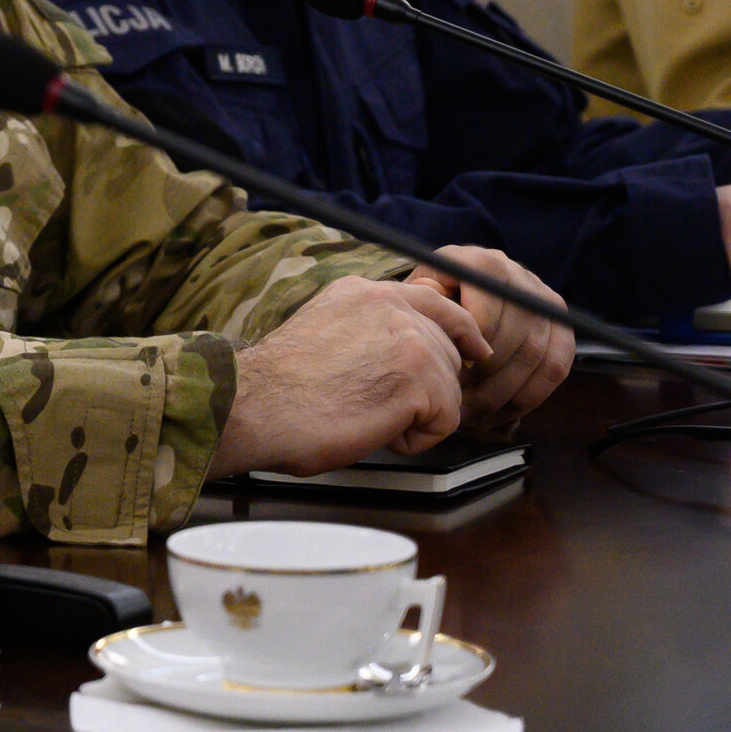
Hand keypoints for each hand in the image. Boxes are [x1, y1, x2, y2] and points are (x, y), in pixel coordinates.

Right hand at [209, 276, 485, 477]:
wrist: (256, 406)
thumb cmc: (279, 385)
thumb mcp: (325, 328)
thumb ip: (366, 325)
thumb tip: (401, 345)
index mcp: (364, 292)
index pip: (436, 302)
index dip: (461, 330)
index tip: (474, 350)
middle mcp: (391, 305)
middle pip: (449, 350)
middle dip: (429, 386)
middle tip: (384, 406)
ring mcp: (409, 340)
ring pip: (449, 390)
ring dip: (417, 415)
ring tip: (369, 416)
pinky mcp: (419, 380)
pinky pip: (445, 422)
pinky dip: (416, 439)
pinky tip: (377, 430)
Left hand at [404, 250, 572, 420]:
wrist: (455, 296)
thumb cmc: (428, 306)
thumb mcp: (417, 300)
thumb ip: (423, 305)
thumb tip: (433, 311)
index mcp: (477, 264)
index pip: (485, 315)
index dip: (470, 351)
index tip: (449, 375)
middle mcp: (516, 274)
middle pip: (515, 338)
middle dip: (486, 381)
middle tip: (459, 407)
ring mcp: (542, 297)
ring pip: (536, 356)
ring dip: (504, 395)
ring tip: (473, 416)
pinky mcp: (560, 323)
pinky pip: (556, 367)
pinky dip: (530, 396)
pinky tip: (501, 412)